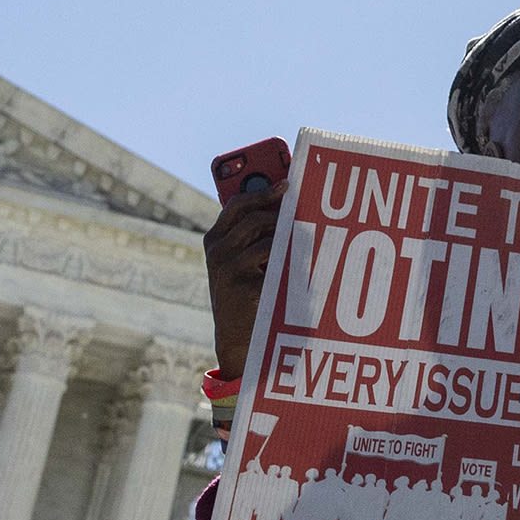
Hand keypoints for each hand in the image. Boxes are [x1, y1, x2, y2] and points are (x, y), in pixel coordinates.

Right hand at [202, 180, 286, 380]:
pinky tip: (301, 265)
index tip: (286, 183)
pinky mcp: (242, 285)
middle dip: (282, 216)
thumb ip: (250, 236)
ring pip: (269, 238)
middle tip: (304, 216)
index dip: (262, 190)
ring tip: (305, 244)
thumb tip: (284, 206)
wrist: (236, 336)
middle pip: (256, 217)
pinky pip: (276, 262)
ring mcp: (227, 268)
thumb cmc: (243, 293)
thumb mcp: (238, 261)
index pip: (236, 203)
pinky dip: (291, 261)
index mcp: (214, 239)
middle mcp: (217, 250)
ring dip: (290, 239)